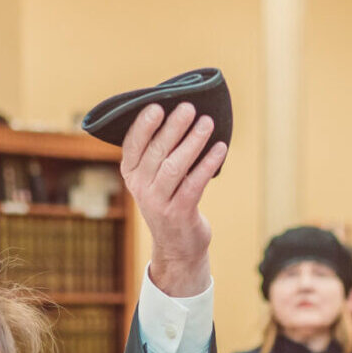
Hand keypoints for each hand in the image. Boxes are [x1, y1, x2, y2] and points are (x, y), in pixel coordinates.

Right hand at [120, 102, 226, 296]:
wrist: (177, 247)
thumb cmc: (169, 201)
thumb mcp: (155, 179)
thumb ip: (160, 152)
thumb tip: (181, 115)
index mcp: (131, 174)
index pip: (133, 145)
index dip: (143, 125)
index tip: (157, 106)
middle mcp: (140, 188)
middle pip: (157, 152)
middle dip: (174, 127)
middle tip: (189, 107)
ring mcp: (159, 203)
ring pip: (175, 166)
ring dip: (193, 142)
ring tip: (207, 123)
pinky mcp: (179, 214)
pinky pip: (195, 184)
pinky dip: (208, 164)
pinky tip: (220, 148)